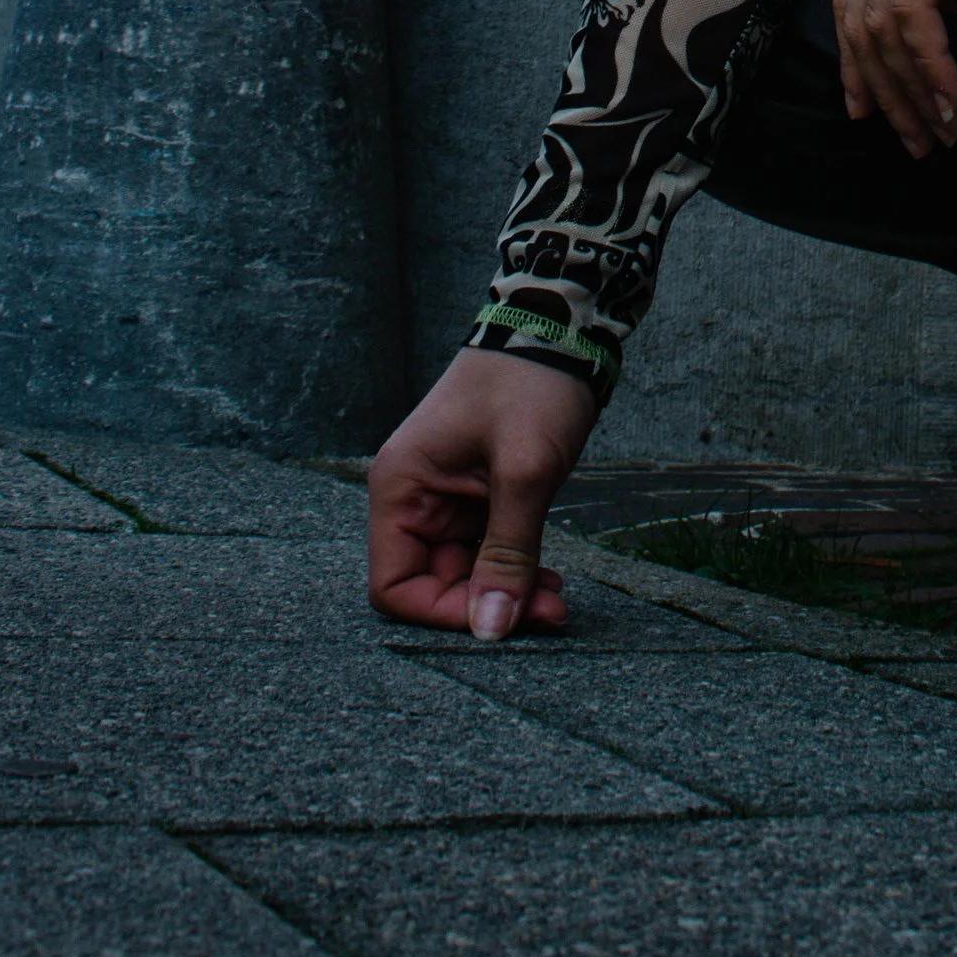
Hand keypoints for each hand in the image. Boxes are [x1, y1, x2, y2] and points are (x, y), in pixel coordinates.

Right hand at [367, 346, 595, 639]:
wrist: (561, 327)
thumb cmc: (533, 385)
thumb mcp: (524, 471)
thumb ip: (507, 553)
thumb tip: (491, 629)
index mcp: (401, 488)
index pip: (394, 585)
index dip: (443, 614)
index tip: (499, 623)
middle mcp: (414, 498)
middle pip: (432, 585)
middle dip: (487, 607)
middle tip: (549, 612)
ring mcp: (446, 499)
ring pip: (465, 574)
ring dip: (508, 593)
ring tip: (556, 598)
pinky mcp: (478, 497)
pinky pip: (487, 552)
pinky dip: (516, 569)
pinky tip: (550, 578)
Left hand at [834, 0, 956, 156]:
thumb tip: (949, 12)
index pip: (854, 3)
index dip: (864, 65)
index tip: (883, 114)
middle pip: (860, 26)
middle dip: (890, 94)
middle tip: (921, 145)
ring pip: (881, 27)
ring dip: (914, 90)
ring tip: (943, 135)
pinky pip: (912, 10)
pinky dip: (931, 61)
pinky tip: (953, 96)